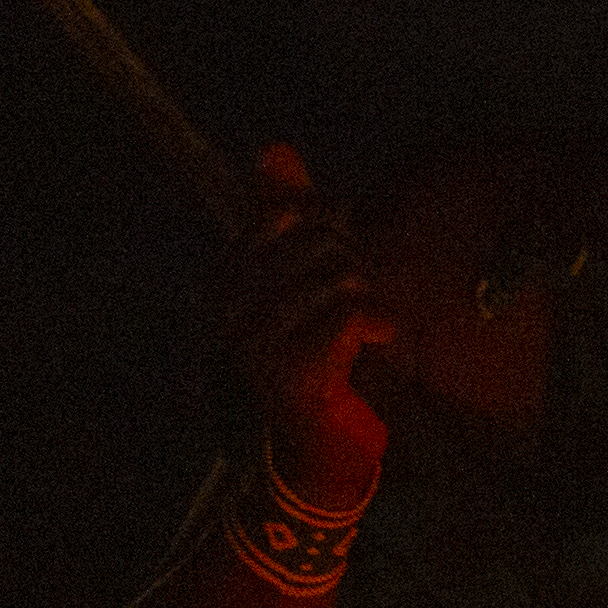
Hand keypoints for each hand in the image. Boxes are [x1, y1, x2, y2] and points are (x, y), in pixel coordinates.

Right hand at [224, 140, 404, 503]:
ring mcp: (254, 344)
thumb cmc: (315, 365)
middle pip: (320, 242)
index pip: (285, 216)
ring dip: (373, 305)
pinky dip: (382, 329)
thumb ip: (288, 215)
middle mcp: (228, 310)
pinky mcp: (289, 374)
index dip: (331, 233)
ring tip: (367, 339)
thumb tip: (273, 148)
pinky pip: (353, 314)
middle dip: (357, 270)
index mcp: (225, 281)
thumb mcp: (304, 281)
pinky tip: (377, 351)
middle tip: (359, 314)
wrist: (315, 459)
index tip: (342, 272)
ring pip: (341, 277)